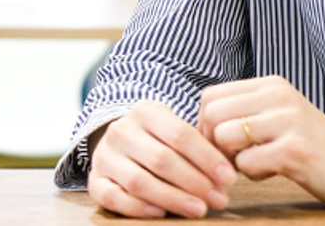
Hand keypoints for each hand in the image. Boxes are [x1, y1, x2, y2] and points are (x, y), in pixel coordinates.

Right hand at [87, 100, 237, 218]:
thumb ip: (198, 147)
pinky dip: (138, 207)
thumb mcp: (176, 132)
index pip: (180, 134)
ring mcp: (104, 156)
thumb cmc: (160, 142)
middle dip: (195, 182)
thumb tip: (227, 176)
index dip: (207, 158)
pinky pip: (113, 197)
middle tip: (219, 199)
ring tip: (199, 209)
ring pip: (139, 180)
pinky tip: (161, 212)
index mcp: (145, 112)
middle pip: (161, 159)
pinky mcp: (94, 180)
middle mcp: (121, 130)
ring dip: (173, 198)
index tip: (229, 178)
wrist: (122, 146)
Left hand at [198, 75, 324, 205]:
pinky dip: (252, 174)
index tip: (219, 145)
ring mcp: (288, 122)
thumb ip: (244, 112)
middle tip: (232, 160)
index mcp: (270, 85)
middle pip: (212, 116)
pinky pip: (247, 163)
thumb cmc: (311, 144)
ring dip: (232, 159)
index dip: (204, 125)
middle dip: (212, 144)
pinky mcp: (295, 151)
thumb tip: (196, 125)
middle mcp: (278, 96)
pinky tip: (273, 172)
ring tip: (255, 164)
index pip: (210, 97)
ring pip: (225, 137)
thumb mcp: (277, 115)